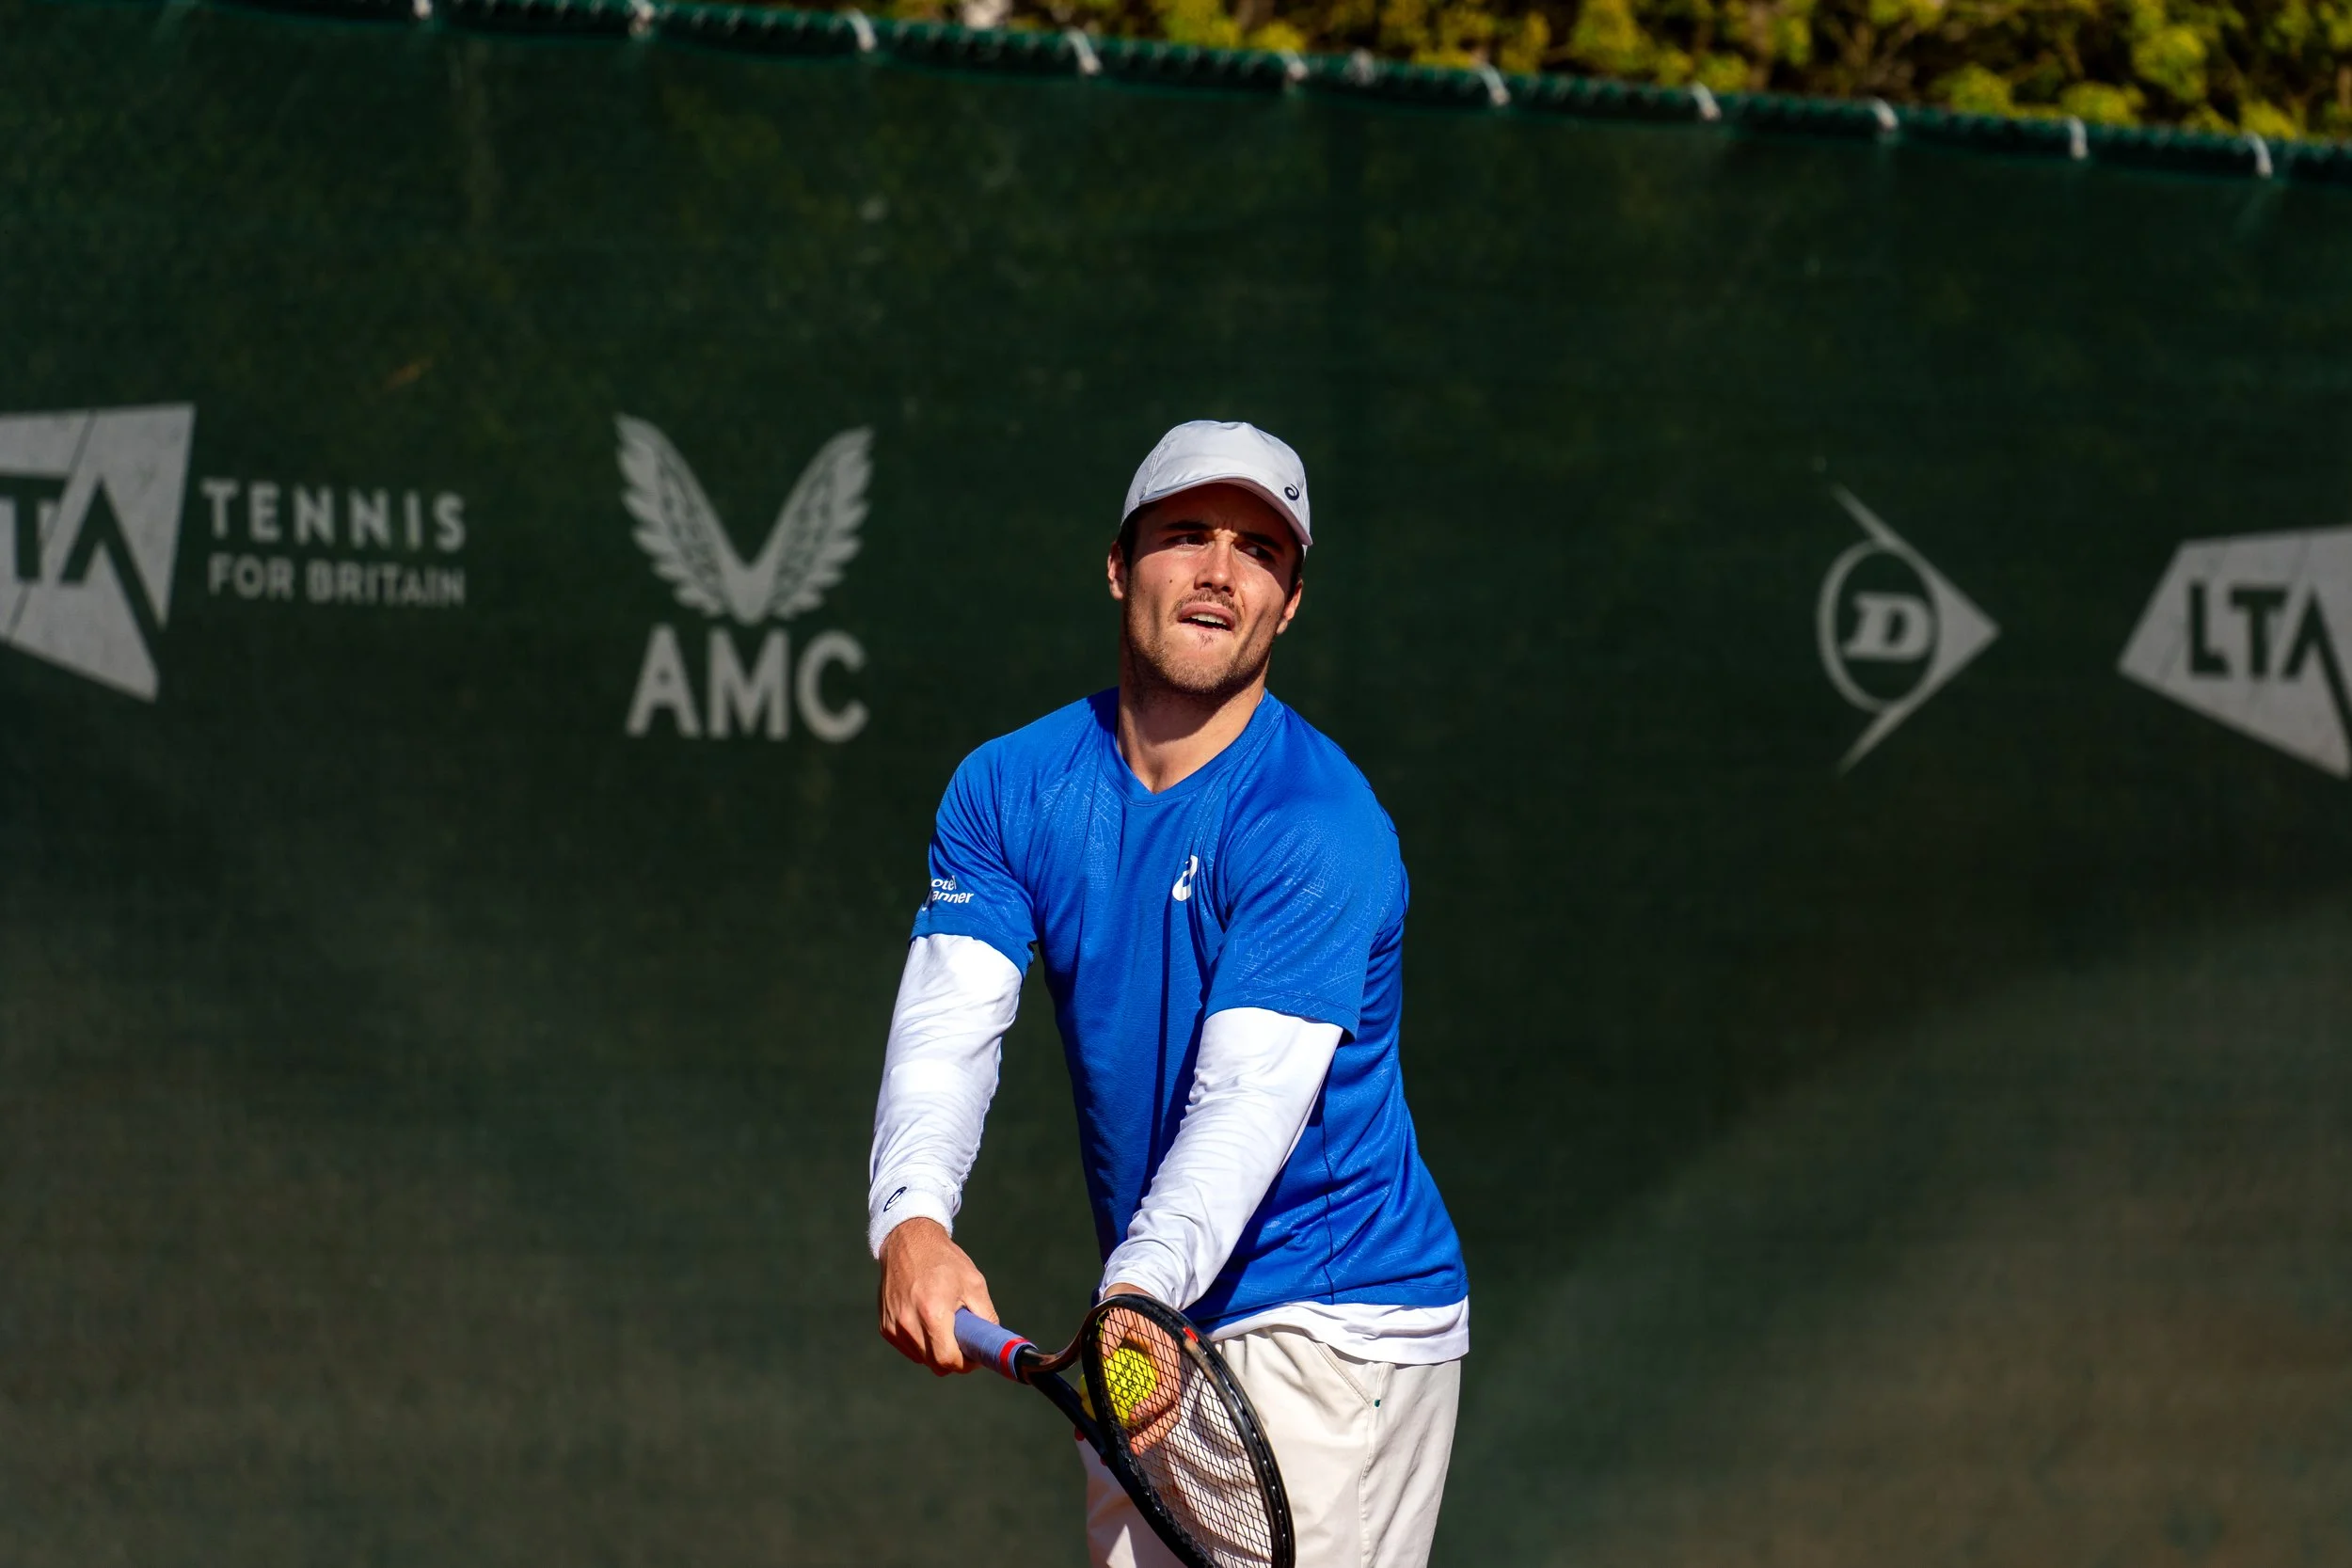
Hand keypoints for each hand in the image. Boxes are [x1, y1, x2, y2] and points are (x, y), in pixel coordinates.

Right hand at [878, 1217, 997, 1375]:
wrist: (908, 1241)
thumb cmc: (944, 1261)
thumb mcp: (974, 1283)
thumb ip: (986, 1316)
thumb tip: (992, 1343)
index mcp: (932, 1312)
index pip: (947, 1360)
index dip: (965, 1364)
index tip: (974, 1355)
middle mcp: (908, 1322)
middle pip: (934, 1364)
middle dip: (952, 1359)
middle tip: (963, 1342)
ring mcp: (893, 1326)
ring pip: (921, 1359)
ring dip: (935, 1351)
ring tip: (944, 1324)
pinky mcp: (885, 1326)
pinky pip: (908, 1348)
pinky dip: (921, 1343)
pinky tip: (926, 1321)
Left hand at [1098, 1283, 1183, 1448]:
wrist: (1131, 1305)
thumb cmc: (1127, 1310)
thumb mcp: (1119, 1314)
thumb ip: (1111, 1332)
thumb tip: (1103, 1355)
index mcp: (1168, 1361)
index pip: (1169, 1391)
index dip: (1154, 1406)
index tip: (1133, 1414)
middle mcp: (1166, 1377)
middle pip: (1168, 1414)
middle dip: (1152, 1435)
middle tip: (1130, 1449)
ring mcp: (1156, 1385)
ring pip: (1154, 1418)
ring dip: (1138, 1436)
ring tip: (1113, 1450)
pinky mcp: (1143, 1389)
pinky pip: (1134, 1410)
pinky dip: (1118, 1422)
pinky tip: (1094, 1432)